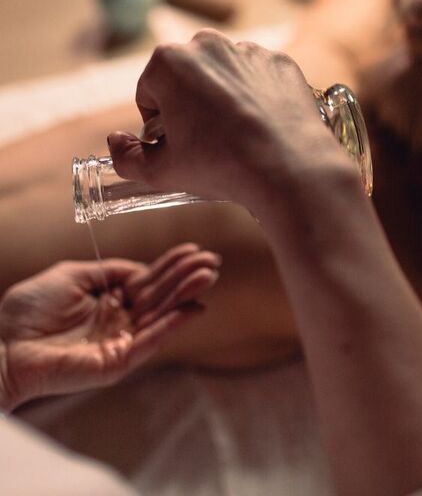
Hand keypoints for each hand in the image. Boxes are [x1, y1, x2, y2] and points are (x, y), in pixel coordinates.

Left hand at [0, 243, 219, 410]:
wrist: (3, 344)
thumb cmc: (29, 309)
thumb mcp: (71, 274)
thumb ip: (110, 270)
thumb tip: (141, 268)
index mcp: (109, 298)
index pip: (148, 279)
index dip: (170, 265)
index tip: (193, 250)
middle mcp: (120, 319)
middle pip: (160, 295)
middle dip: (186, 277)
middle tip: (212, 261)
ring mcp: (122, 340)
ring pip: (161, 314)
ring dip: (186, 295)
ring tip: (208, 276)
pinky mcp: (120, 360)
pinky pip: (151, 339)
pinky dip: (172, 324)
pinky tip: (193, 308)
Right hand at [107, 30, 350, 211]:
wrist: (289, 168)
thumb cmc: (221, 167)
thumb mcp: (161, 172)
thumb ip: (126, 158)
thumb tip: (116, 142)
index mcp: (169, 62)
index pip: (149, 92)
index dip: (158, 123)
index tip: (175, 144)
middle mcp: (209, 45)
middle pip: (187, 79)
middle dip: (189, 106)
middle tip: (206, 141)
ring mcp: (249, 51)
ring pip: (224, 77)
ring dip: (223, 100)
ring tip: (237, 136)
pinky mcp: (280, 63)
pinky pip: (258, 80)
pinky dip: (256, 98)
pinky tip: (262, 126)